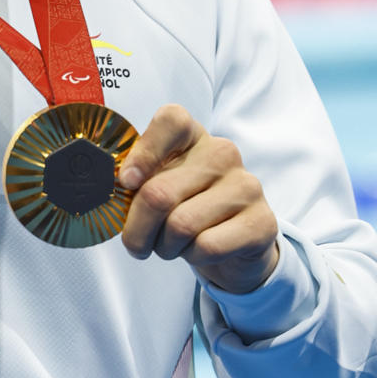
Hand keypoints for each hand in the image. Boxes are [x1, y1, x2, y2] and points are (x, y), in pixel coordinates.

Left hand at [118, 104, 279, 294]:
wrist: (232, 246)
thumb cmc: (184, 210)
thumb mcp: (157, 188)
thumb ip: (136, 183)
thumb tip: (114, 187)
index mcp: (192, 136)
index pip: (171, 120)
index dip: (143, 153)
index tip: (127, 182)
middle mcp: (222, 153)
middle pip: (158, 193)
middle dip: (138, 230)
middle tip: (138, 242)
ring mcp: (245, 186)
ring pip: (181, 225)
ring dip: (166, 247)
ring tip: (173, 245)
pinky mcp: (261, 222)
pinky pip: (207, 246)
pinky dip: (193, 257)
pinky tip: (200, 250)